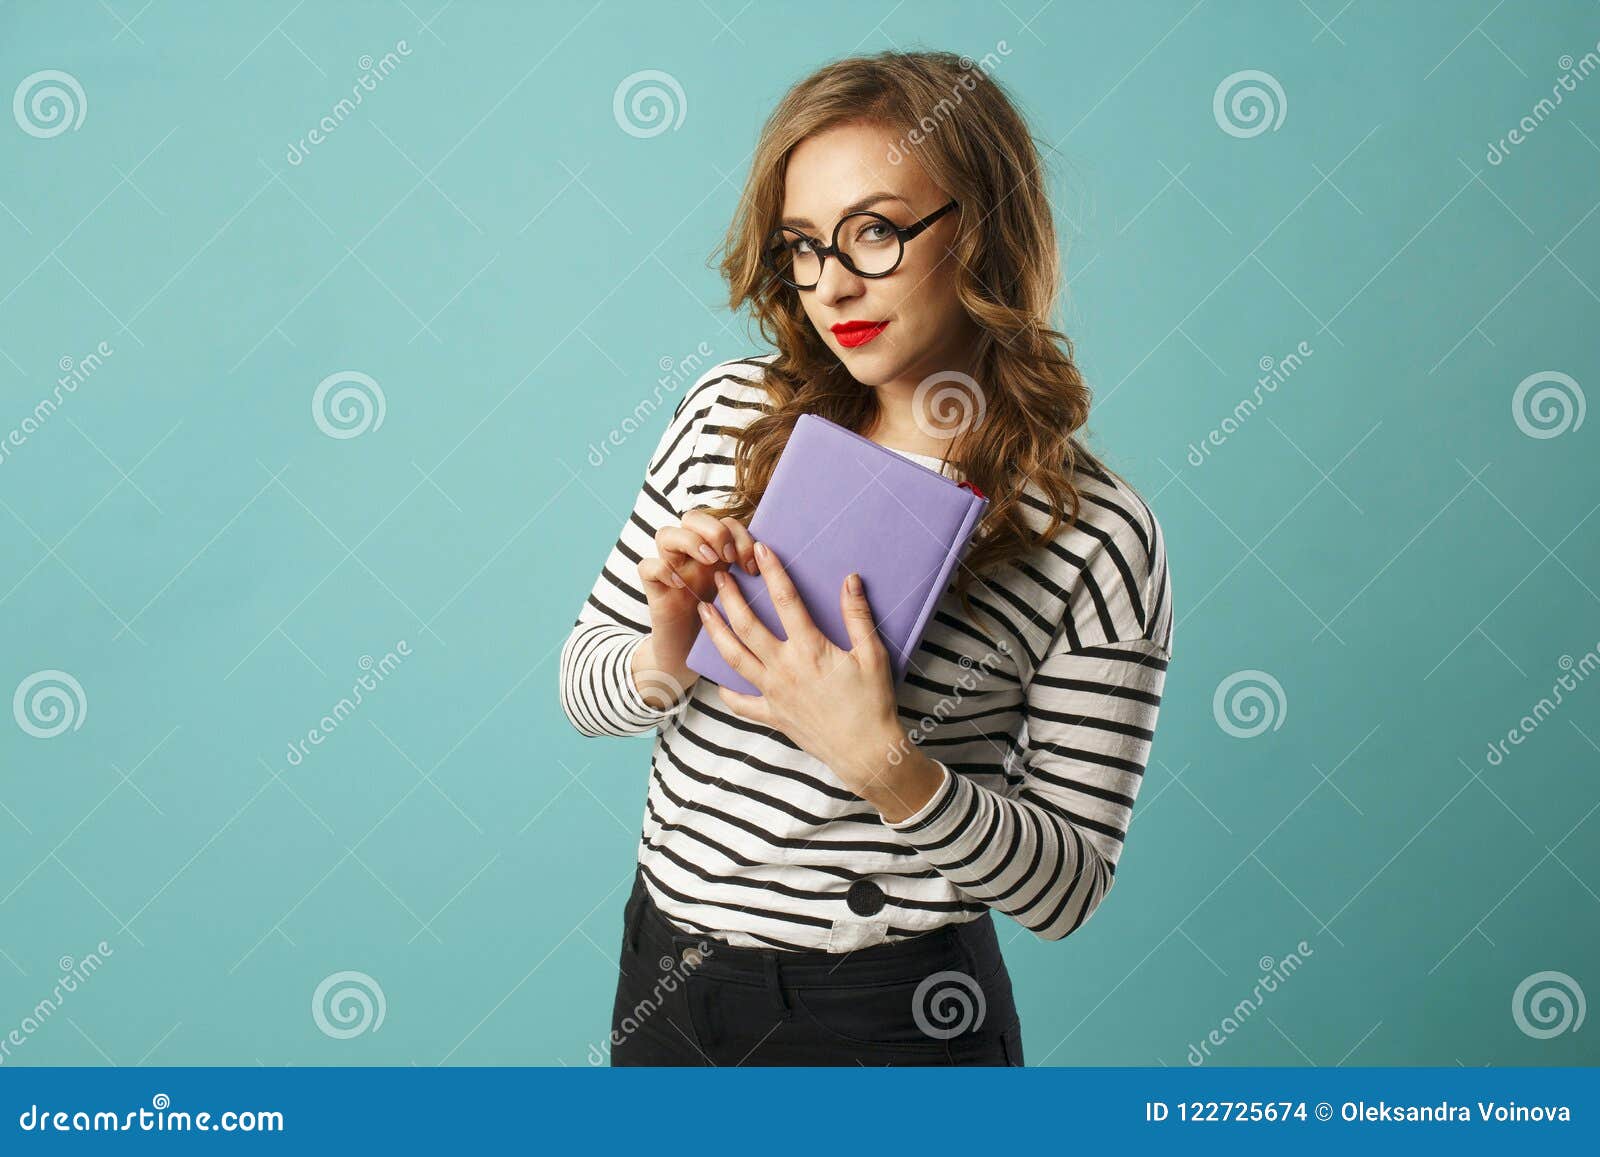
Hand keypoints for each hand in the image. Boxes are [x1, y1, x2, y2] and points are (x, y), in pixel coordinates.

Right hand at [634, 510, 757, 706]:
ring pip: (665, 534)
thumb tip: (814, 577)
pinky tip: (681, 584)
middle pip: (692, 516)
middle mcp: (692, 558)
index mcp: (717, 556)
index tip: (756, 562)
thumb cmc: (728, 633)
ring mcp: (671, 571)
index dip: (741, 534)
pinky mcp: (655, 591)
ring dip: (688, 541)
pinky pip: (646, 567)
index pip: (725, 522)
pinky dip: (661, 570)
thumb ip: (767, 586)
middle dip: (714, 530)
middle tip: (731, 556)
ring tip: (708, 559)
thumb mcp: (750, 604)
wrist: (690, 659)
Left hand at [693, 540, 911, 804]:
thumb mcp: (873, 655)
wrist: (865, 753)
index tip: (761, 549)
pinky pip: (741, 703)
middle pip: (748, 626)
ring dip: (716, 632)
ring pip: (735, 658)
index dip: (773, 572)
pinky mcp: (772, 715)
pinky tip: (717, 678)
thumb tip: (850, 580)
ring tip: (704, 611)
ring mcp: (774, 693)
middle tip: (718, 574)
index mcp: (810, 650)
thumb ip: (858, 616)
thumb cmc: (873, 703)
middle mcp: (785, 668)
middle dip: (731, 597)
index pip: (786, 601)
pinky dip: (727, 690)